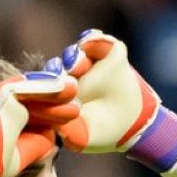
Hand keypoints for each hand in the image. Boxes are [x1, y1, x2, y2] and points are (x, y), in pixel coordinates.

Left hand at [50, 29, 176, 176]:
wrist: (134, 124)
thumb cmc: (103, 132)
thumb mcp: (82, 138)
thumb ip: (66, 132)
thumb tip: (53, 124)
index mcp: (57, 95)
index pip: (44, 86)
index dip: (43, 86)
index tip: (44, 89)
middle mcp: (68, 76)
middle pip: (56, 67)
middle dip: (56, 69)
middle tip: (60, 73)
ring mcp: (86, 63)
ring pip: (73, 53)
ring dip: (73, 56)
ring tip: (76, 62)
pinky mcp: (106, 51)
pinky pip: (97, 40)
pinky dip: (93, 39)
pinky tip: (89, 41)